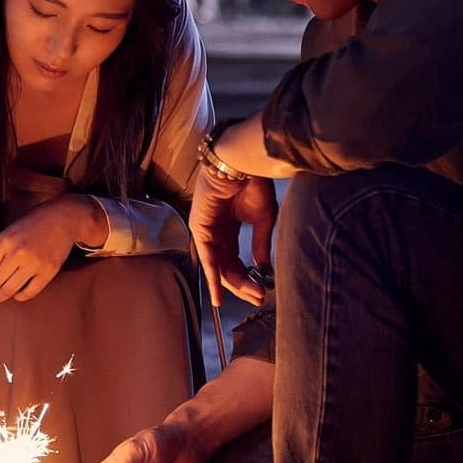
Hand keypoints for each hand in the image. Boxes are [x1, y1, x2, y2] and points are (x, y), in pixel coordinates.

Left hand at [0, 196, 93, 302]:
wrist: (62, 219)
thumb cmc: (32, 224)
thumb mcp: (8, 231)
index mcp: (5, 241)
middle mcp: (18, 254)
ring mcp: (34, 264)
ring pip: (10, 290)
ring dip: (1, 296)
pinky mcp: (48, 272)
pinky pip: (29, 292)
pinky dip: (19, 296)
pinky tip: (16, 293)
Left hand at [189, 170, 276, 306]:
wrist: (244, 163)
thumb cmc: (254, 184)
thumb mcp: (263, 220)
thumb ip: (260, 245)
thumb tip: (262, 270)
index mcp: (229, 228)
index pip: (236, 261)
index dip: (248, 278)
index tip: (262, 292)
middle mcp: (216, 231)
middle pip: (226, 267)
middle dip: (242, 285)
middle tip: (258, 298)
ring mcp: (205, 229)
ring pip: (217, 265)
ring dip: (233, 284)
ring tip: (251, 297)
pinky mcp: (199, 226)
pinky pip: (207, 256)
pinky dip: (213, 275)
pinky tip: (219, 294)